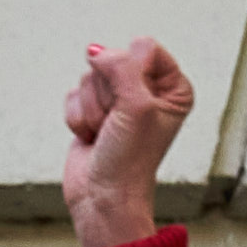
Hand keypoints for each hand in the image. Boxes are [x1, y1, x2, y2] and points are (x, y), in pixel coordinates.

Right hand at [57, 38, 198, 246]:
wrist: (104, 198)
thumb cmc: (130, 160)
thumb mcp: (137, 105)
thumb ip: (121, 65)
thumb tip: (95, 52)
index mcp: (173, 88)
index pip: (144, 47)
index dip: (132, 72)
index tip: (136, 106)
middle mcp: (148, 91)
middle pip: (113, 61)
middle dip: (108, 95)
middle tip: (117, 125)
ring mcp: (118, 101)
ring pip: (90, 77)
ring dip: (93, 110)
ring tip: (105, 134)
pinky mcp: (93, 112)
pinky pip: (74, 94)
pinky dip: (78, 118)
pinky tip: (92, 138)